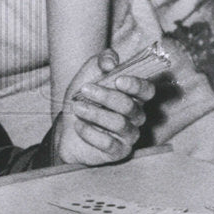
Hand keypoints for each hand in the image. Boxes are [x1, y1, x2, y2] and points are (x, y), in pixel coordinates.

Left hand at [53, 49, 154, 166]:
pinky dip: (90, 133)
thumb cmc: (83, 98)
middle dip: (105, 96)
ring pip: (119, 124)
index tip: (118, 80)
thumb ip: (102, 61)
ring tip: (77, 107)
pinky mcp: (118, 152)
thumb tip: (111, 62)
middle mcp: (136, 116)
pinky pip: (108, 144)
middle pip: (130, 106)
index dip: (136, 85)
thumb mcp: (89, 73)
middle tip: (84, 89)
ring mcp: (129, 135)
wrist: (66, 127)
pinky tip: (78, 125)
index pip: (147, 90)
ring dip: (95, 113)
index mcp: (133, 96)